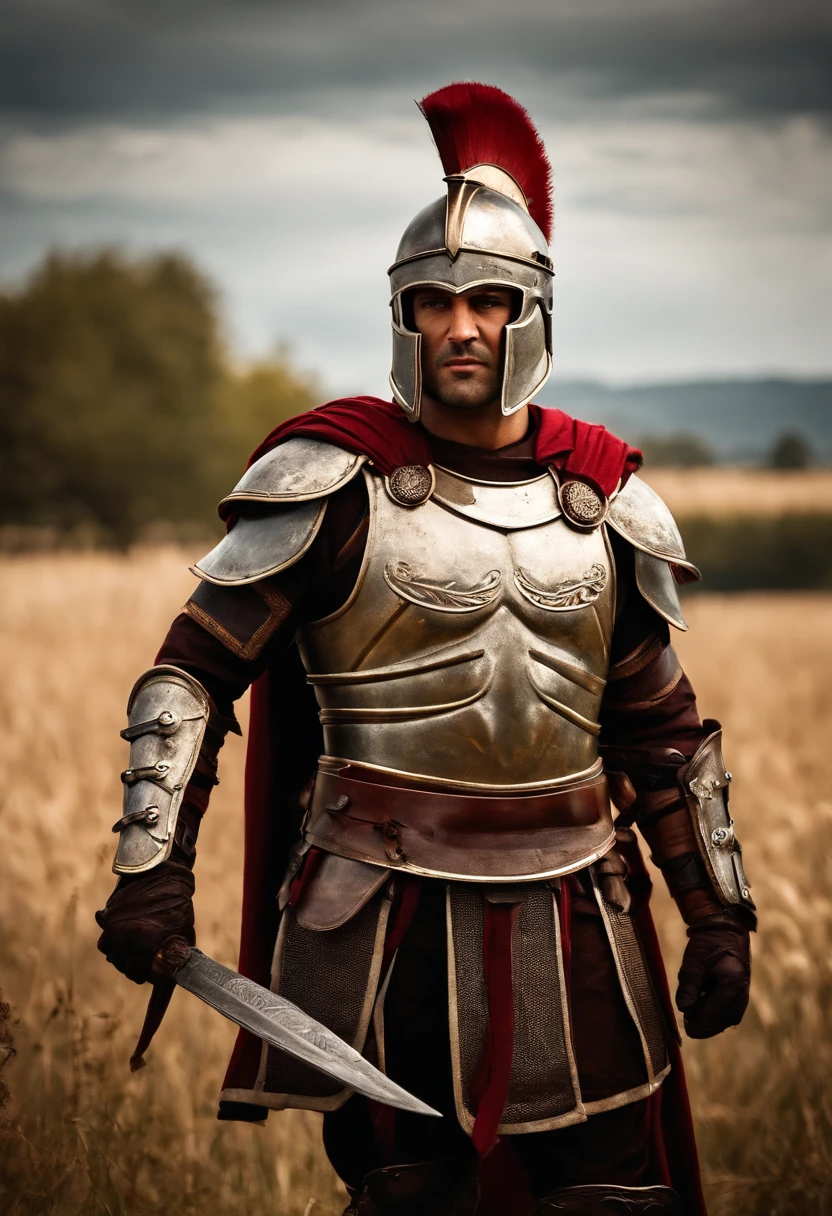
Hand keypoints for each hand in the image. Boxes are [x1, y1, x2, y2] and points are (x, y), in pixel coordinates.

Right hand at [95, 859, 195, 983]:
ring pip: (111, 954)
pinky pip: (105, 939)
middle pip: (123, 966)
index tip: (150, 976)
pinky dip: (112, 941)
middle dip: (134, 967)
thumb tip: (164, 992)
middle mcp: (127, 936)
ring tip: (135, 949)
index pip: (137, 973)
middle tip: (145, 960)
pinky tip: (123, 937)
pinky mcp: (108, 917)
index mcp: (147, 942)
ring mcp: (115, 926)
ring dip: (122, 955)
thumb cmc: (176, 906)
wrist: (162, 872)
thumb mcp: (183, 936)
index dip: (145, 976)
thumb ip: (172, 964)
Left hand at [676, 914, 750, 1038]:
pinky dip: (717, 1015)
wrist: (725, 928)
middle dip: (706, 1026)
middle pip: (725, 1019)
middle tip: (688, 1028)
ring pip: (729, 1017)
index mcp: (733, 982)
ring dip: (712, 1022)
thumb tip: (683, 1008)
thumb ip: (689, 984)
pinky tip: (703, 1012)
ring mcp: (743, 992)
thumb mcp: (694, 961)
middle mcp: (742, 990)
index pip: (716, 1011)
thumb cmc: (707, 943)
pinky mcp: (740, 992)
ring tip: (693, 1020)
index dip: (700, 1020)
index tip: (685, 1025)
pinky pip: (731, 1011)